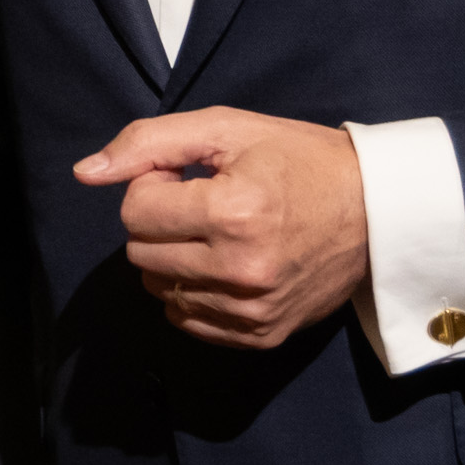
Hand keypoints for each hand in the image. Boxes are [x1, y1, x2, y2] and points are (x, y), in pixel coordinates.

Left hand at [77, 108, 368, 348]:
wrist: (380, 211)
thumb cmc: (298, 160)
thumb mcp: (225, 129)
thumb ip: (147, 143)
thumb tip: (84, 173)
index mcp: (233, 212)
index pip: (135, 212)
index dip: (152, 187)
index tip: (186, 177)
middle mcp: (242, 269)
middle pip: (141, 254)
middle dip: (158, 224)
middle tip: (202, 204)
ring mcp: (254, 309)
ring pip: (160, 290)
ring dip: (173, 259)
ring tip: (217, 234)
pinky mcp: (263, 335)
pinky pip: (188, 320)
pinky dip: (193, 292)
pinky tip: (224, 265)